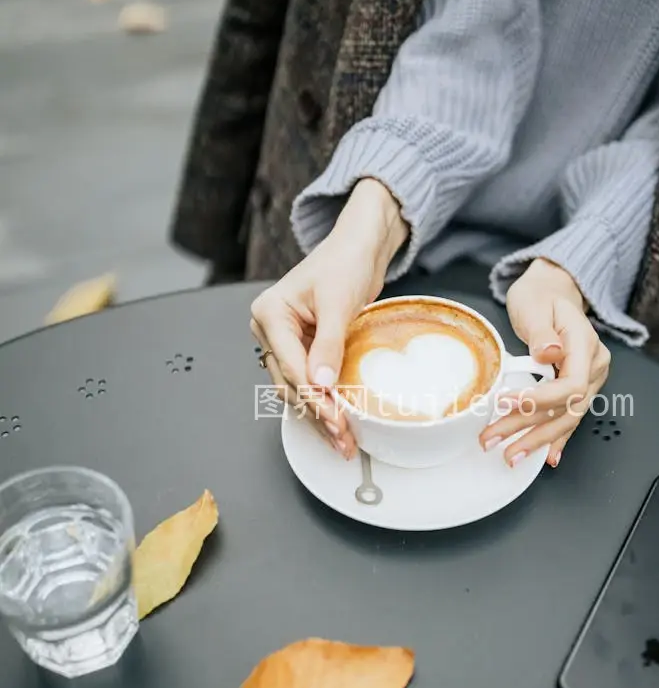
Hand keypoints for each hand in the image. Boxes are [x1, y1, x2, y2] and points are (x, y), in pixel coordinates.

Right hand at [250, 179, 407, 458]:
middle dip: (316, 412)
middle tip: (341, 437)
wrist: (360, 247)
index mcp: (270, 314)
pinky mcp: (304, 348)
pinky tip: (338, 421)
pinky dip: (323, 401)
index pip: (289, 364)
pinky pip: (309, 381)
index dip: (313, 395)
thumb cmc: (345, 261)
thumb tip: (321, 382)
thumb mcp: (338, 302)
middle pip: (289, 383)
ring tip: (342, 439)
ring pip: (296, 388)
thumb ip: (329, 343)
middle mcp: (272, 329)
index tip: (335, 418)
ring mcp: (287, 341)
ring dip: (318, 414)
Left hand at [479, 258, 610, 467]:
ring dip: (536, 440)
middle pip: (566, 408)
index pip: (570, 385)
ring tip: (510, 454)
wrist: (553, 291)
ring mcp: (589, 379)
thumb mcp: (535, 305)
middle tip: (494, 439)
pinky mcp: (577, 387)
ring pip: (566, 418)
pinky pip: (568, 417)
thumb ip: (542, 332)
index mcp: (586, 345)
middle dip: (529, 429)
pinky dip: (554, 438)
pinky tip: (545, 456)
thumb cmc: (542, 296)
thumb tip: (549, 352)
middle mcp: (593, 366)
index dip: (538, 400)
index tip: (505, 402)